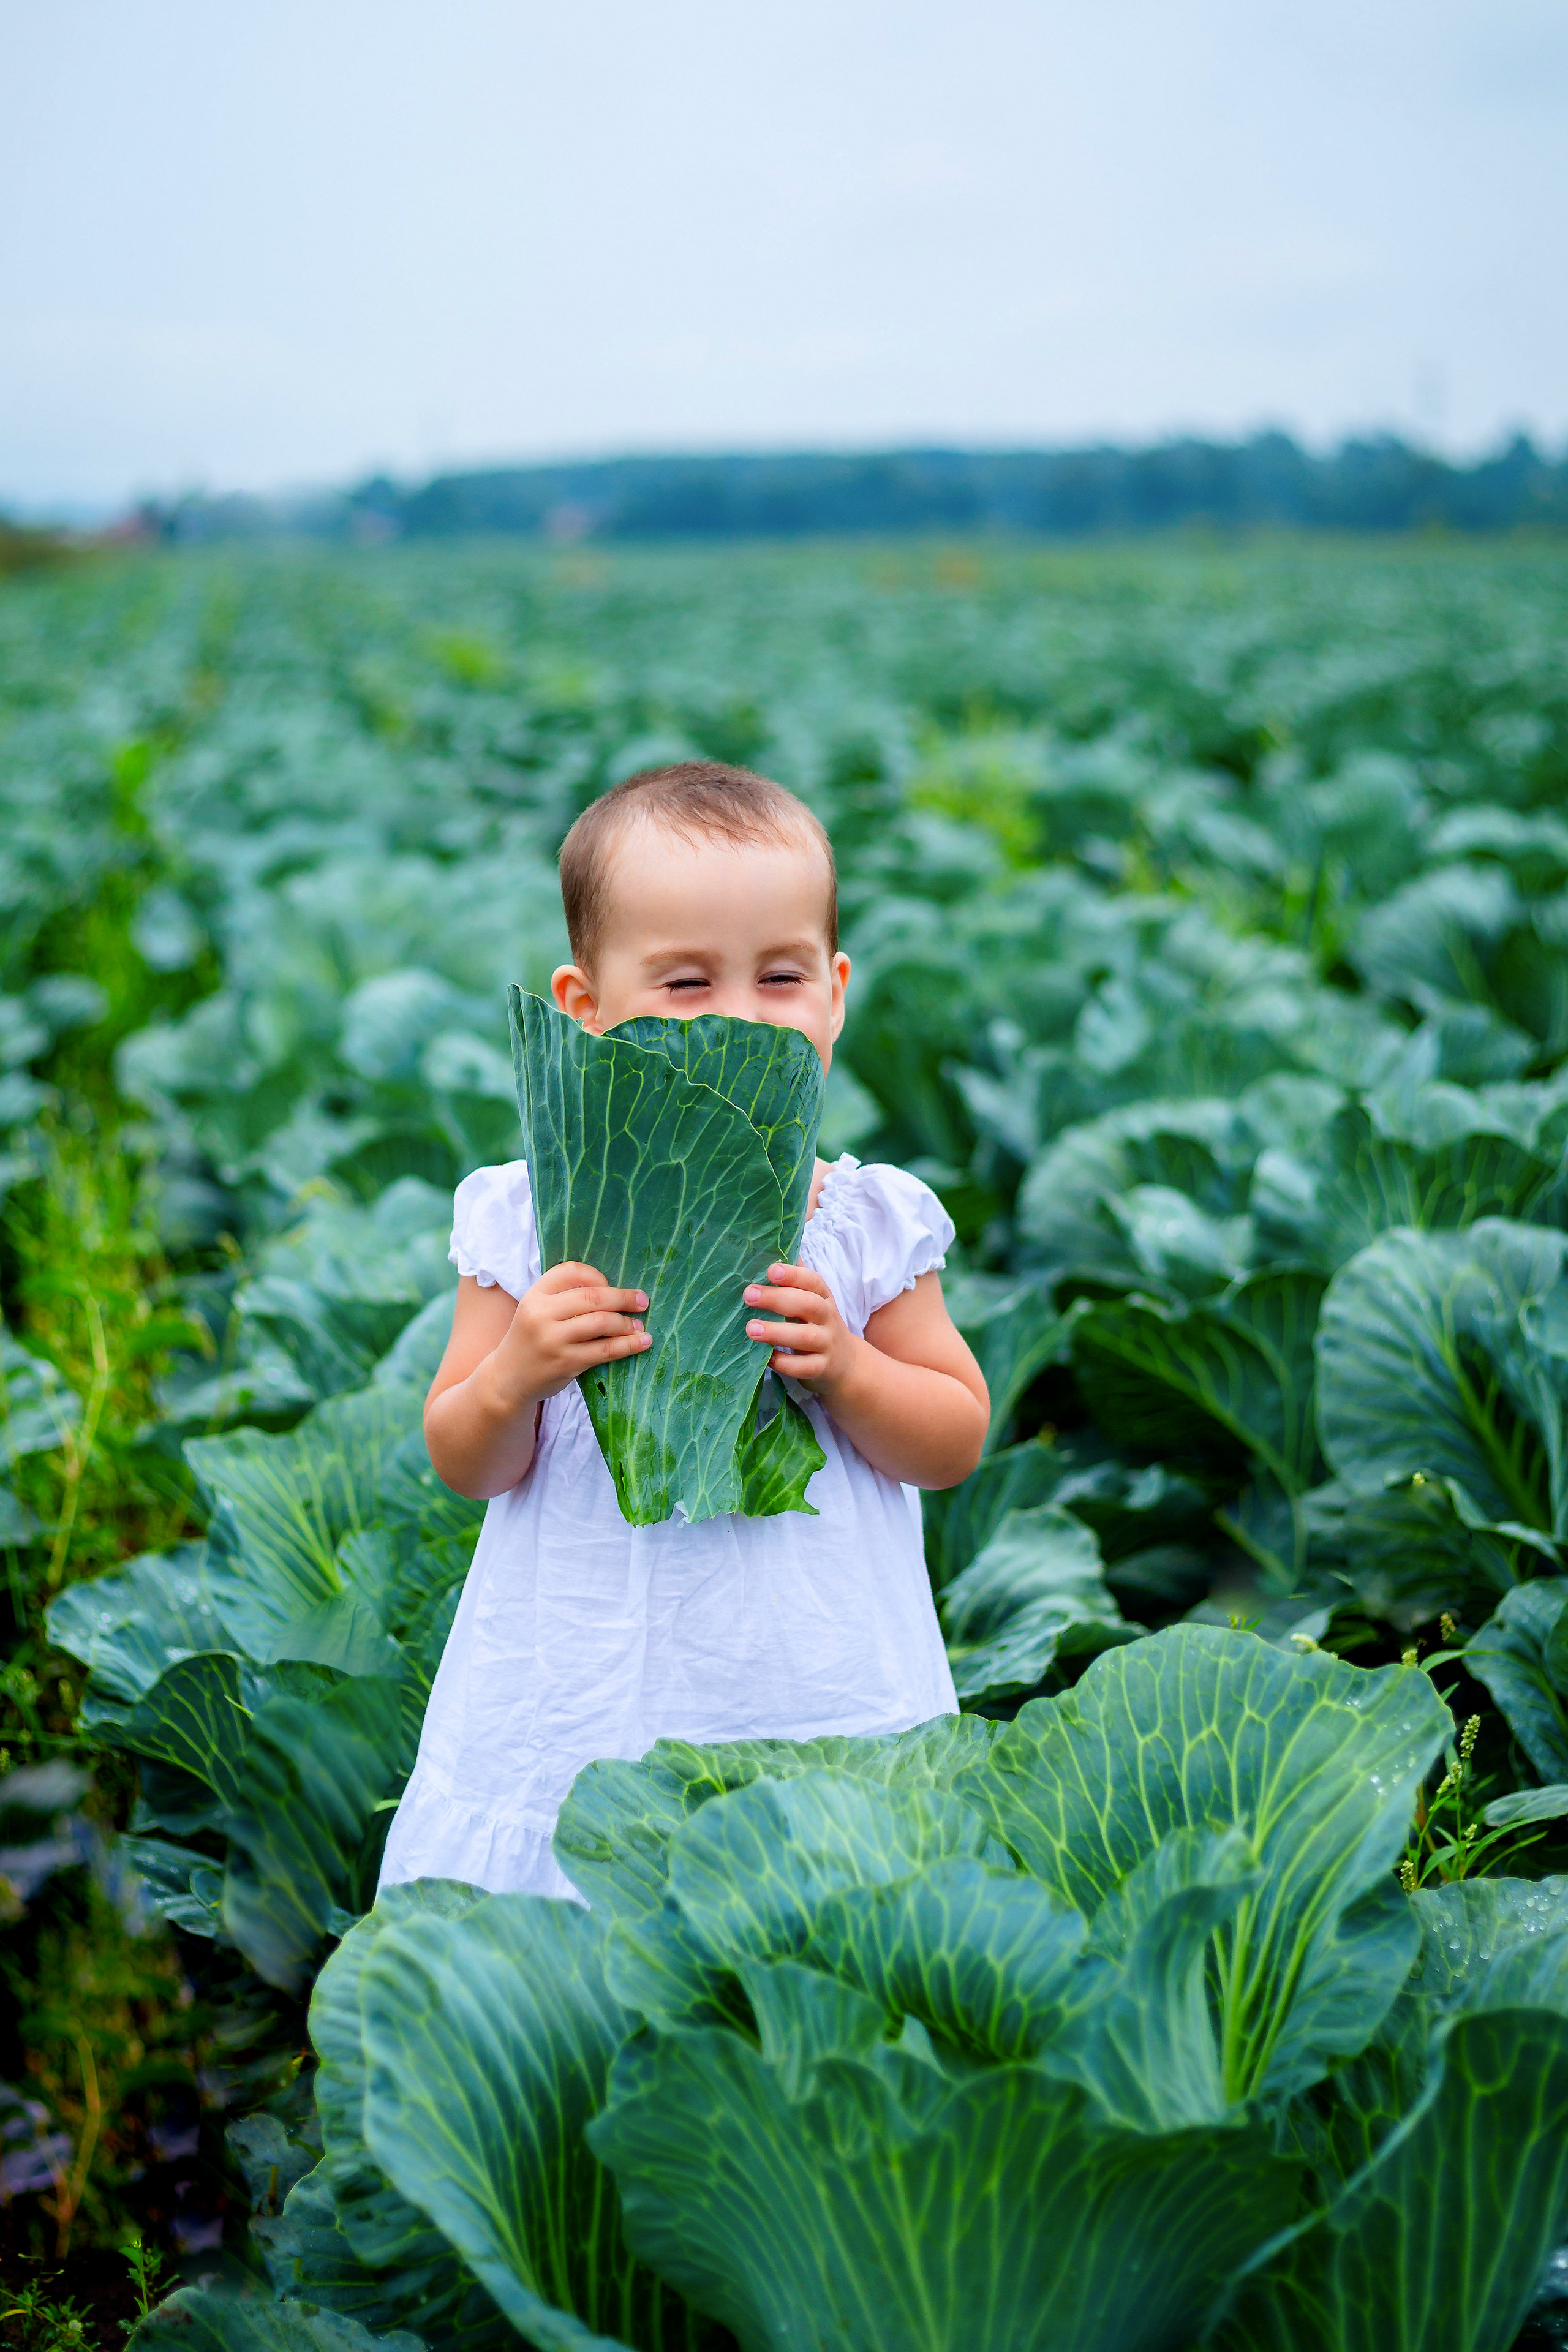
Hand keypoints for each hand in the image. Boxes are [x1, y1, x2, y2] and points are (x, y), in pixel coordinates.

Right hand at [495, 1262, 650, 1405]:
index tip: (610, 1285)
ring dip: (627, 1323)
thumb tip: (614, 1290)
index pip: (571, 1271)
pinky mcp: (566, 1363)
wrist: (508, 1378)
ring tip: (638, 1326)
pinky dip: (628, 1345)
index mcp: (535, 1295)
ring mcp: (553, 1340)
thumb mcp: (537, 1310)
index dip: (596, 1276)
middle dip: (623, 1298)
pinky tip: (642, 1342)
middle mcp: (541, 1314)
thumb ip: (564, 1297)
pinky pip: (605, 1350)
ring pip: (602, 1322)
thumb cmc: (531, 1339)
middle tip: (642, 1301)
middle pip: (593, 1296)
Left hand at [743, 1263, 854, 1394]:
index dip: (793, 1274)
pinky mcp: (821, 1368)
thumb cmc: (816, 1323)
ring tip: (750, 1328)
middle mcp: (827, 1317)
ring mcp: (826, 1343)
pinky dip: (785, 1363)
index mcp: (822, 1297)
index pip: (813, 1281)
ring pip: (806, 1337)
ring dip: (777, 1332)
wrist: (844, 1363)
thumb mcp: (810, 1299)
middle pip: (808, 1304)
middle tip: (749, 1295)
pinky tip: (766, 1358)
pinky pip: (804, 1367)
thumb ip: (794, 1276)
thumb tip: (770, 1243)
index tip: (770, 1270)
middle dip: (778, 1299)